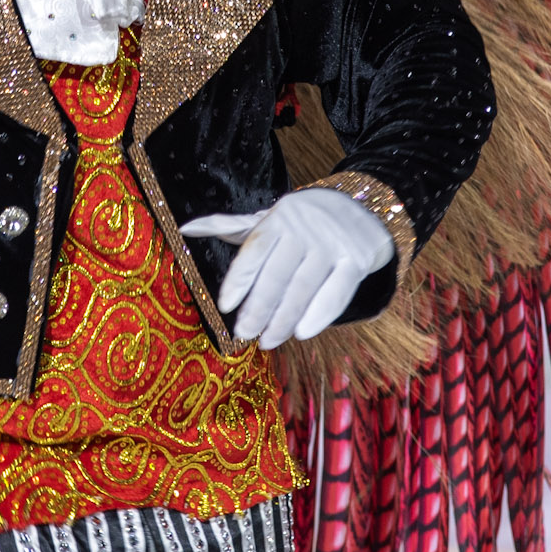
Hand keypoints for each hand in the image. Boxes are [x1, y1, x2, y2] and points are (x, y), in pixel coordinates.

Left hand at [179, 188, 394, 348]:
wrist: (364, 210)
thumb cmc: (303, 222)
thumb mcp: (268, 220)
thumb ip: (229, 226)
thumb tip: (186, 229)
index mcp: (279, 218)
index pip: (255, 249)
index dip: (240, 278)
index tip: (226, 306)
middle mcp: (304, 228)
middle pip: (276, 274)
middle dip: (258, 308)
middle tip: (245, 334)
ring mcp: (331, 243)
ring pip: (303, 287)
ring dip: (283, 319)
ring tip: (268, 341)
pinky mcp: (357, 259)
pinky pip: (336, 292)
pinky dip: (318, 314)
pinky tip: (302, 333)